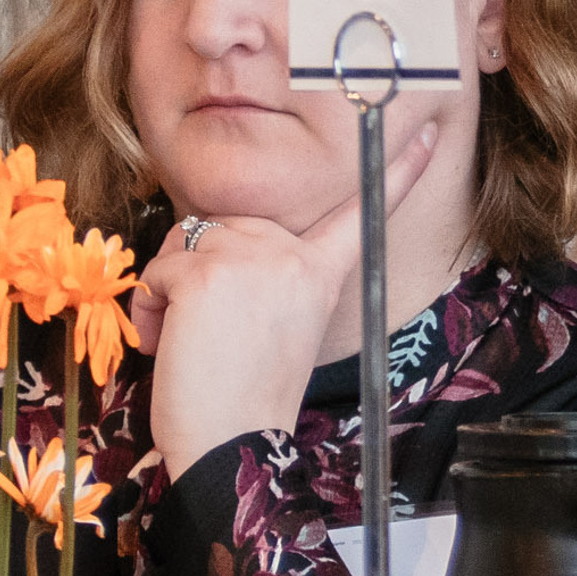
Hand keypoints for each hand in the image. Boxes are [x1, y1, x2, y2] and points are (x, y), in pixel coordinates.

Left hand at [130, 117, 438, 483]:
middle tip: (218, 330)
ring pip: (184, 241)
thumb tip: (219, 242)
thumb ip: (268, 275)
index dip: (397, 171)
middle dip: (201, 268)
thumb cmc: (245, 396)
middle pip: (227, 222)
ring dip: (169, 290)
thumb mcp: (276, 322)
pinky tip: (172, 343)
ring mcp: (254, 260)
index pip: (361, 214)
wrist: (232, 443)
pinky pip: (155, 270)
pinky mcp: (209, 271)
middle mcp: (295, 258)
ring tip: (192, 340)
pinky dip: (149, 308)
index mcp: (322, 274)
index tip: (427, 133)